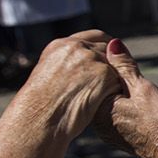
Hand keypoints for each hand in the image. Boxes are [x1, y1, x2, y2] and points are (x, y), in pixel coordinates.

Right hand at [8, 31, 125, 143]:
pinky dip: (116, 92)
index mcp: (61, 45)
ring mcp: (92, 59)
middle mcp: (76, 47)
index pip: (94, 37)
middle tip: (112, 81)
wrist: (37, 120)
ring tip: (103, 97)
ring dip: (114, 79)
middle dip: (112, 63)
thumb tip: (89, 62)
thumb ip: (69, 63)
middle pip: (108, 49)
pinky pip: (119, 82)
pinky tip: (106, 103)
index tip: (112, 56)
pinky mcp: (104, 74)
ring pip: (115, 65)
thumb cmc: (39, 107)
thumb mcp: (49, 74)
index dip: (106, 46)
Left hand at [93, 38, 157, 157]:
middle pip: (107, 90)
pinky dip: (132, 108)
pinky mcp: (120, 137)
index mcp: (98, 108)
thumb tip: (112, 44)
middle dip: (124, 83)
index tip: (138, 77)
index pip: (102, 77)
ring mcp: (108, 132)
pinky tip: (148, 113)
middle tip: (146, 92)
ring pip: (116, 102)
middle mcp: (97, 122)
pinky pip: (121, 115)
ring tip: (149, 104)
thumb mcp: (144, 88)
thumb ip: (125, 66)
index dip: (121, 69)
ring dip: (129, 95)